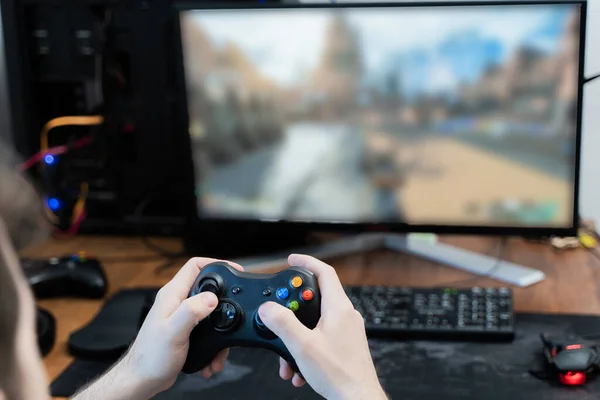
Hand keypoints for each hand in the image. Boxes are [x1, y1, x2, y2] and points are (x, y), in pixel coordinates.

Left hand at [123, 257, 243, 395]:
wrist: (143, 378)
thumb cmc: (151, 357)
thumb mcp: (173, 332)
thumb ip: (191, 311)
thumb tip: (211, 297)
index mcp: (172, 295)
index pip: (194, 266)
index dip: (215, 262)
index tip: (233, 270)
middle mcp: (176, 302)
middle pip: (206, 287)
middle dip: (223, 299)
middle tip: (235, 307)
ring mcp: (180, 315)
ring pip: (209, 311)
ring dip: (219, 328)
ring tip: (221, 348)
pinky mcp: (185, 329)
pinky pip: (206, 329)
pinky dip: (213, 343)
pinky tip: (212, 357)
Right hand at [258, 254, 385, 399]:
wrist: (357, 399)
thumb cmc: (340, 374)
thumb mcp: (302, 346)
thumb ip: (283, 323)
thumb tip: (269, 308)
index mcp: (339, 307)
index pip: (324, 272)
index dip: (306, 262)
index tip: (292, 260)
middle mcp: (346, 315)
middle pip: (316, 298)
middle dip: (293, 310)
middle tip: (279, 316)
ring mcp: (348, 330)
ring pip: (316, 322)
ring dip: (297, 337)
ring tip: (288, 357)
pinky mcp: (346, 344)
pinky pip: (322, 337)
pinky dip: (307, 348)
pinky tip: (299, 368)